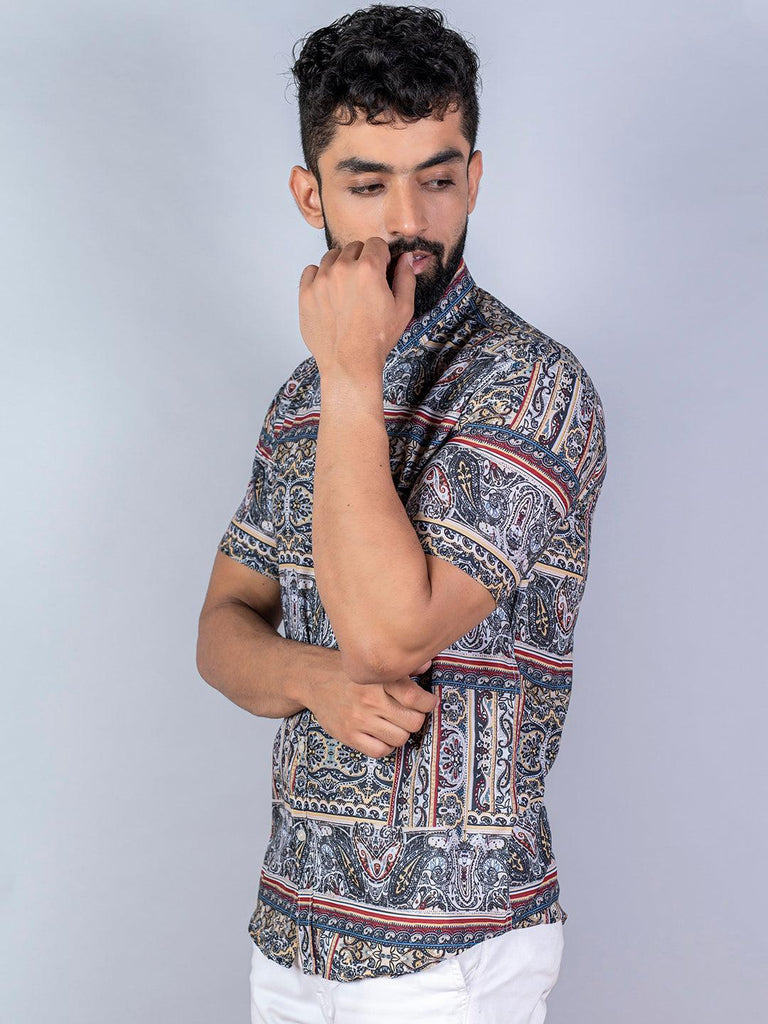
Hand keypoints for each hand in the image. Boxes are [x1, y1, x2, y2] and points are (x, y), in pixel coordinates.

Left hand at [298, 237, 416, 376]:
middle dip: (361, 260)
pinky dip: (320, 277)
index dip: (381, 256)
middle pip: (353, 248)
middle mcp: (342, 269)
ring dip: (340, 266)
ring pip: (331, 257)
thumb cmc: (377, 339)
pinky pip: (311, 271)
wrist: (349, 363)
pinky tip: (330, 294)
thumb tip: (406, 258)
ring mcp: (321, 280)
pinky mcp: (306, 293)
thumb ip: (406, 278)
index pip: (375, 243)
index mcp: (368, 269)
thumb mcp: (403, 309)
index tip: (381, 270)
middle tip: (364, 284)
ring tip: (347, 290)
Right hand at [306, 658, 437, 758]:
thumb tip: (426, 666)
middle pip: (412, 721)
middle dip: (416, 718)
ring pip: (400, 738)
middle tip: (410, 713)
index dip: (428, 702)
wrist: (312, 678)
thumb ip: (400, 666)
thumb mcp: (371, 662)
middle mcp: (370, 699)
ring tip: (395, 723)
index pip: (415, 697)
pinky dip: (386, 746)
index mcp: (378, 678)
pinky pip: (380, 751)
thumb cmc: (346, 670)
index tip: (428, 701)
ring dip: (402, 733)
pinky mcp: (348, 735)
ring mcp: (358, 719)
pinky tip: (382, 735)